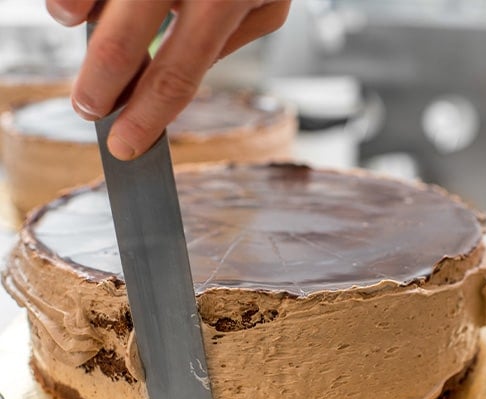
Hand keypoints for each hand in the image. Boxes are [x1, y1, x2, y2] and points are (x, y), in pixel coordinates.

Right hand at [46, 0, 290, 159]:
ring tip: (72, 25)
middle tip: (88, 109)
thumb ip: (227, 42)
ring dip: (69, 21)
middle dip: (97, 90)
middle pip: (120, 47)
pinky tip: (76, 0)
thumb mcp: (266, 2)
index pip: (177, 76)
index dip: (146, 118)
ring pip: (87, 1)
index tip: (125, 146)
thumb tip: (176, 76)